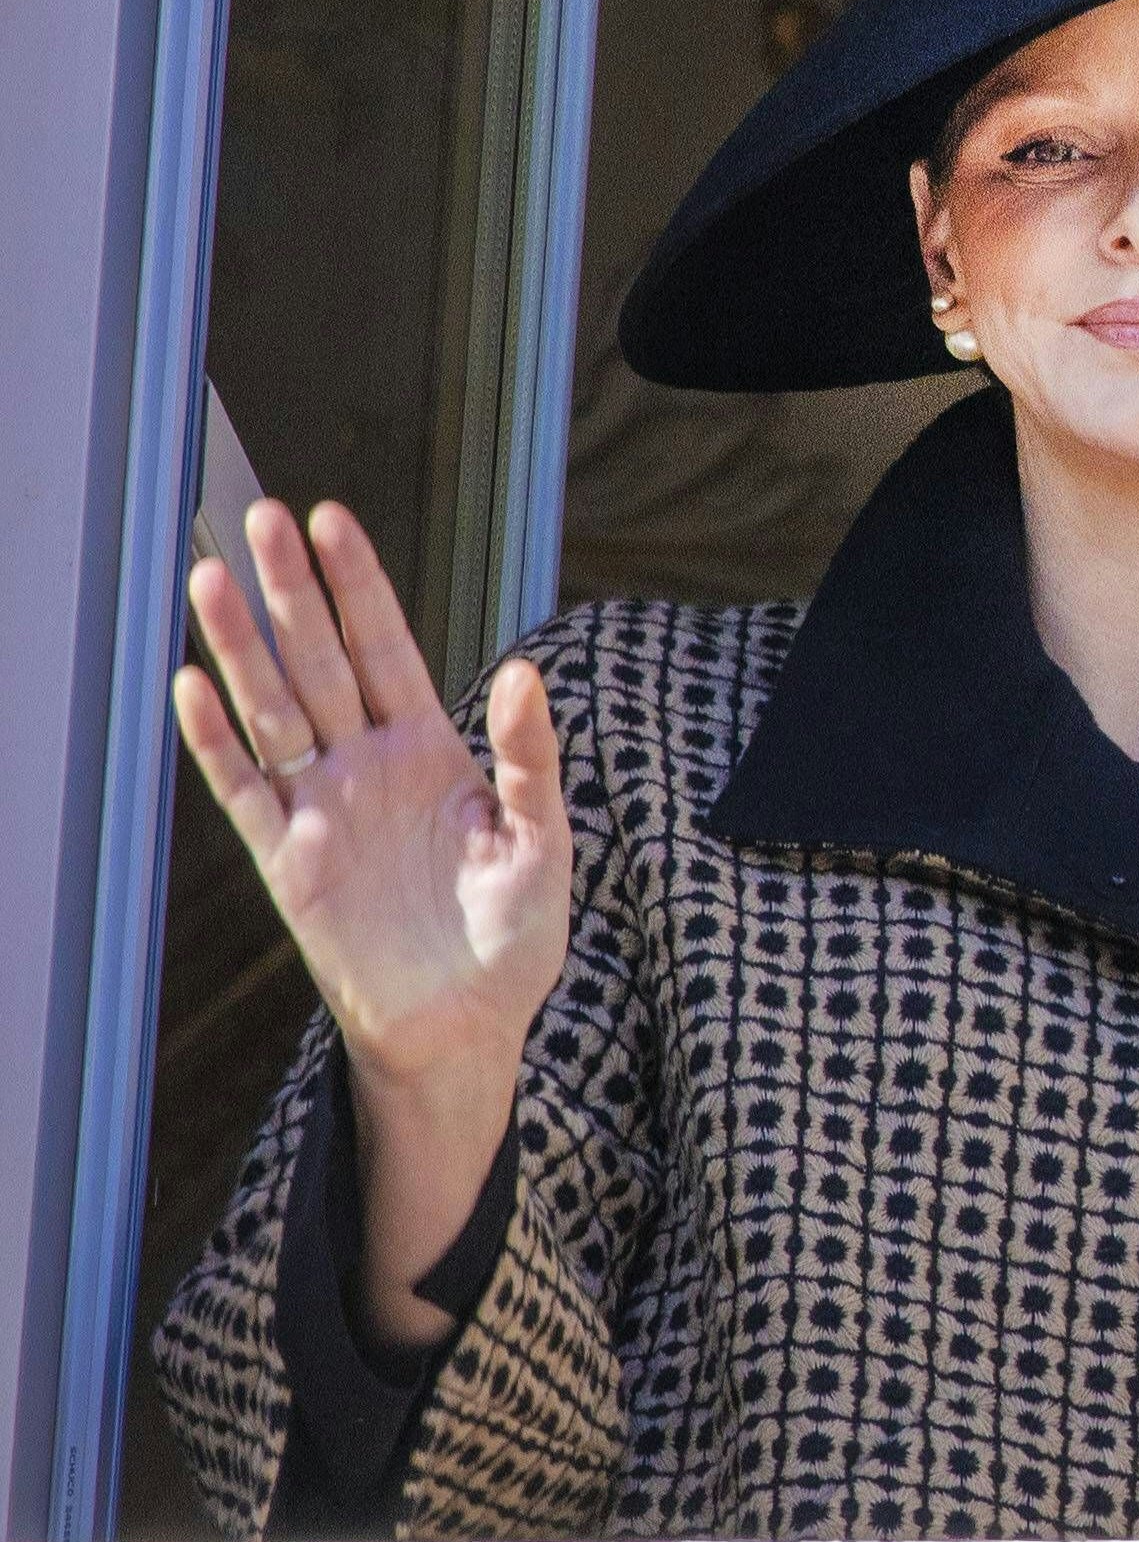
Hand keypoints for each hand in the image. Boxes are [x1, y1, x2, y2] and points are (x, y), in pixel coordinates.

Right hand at [173, 500, 569, 1348]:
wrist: (465, 1026)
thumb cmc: (513, 938)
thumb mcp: (544, 843)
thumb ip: (531, 759)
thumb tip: (523, 673)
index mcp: (434, 750)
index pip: (387, 646)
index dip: (359, 585)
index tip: (331, 517)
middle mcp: (369, 766)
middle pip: (320, 660)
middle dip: (292, 591)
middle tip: (259, 514)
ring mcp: (322, 807)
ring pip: (273, 709)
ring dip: (242, 646)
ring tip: (212, 575)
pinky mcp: (287, 860)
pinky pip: (244, 788)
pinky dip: (217, 741)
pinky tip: (193, 685)